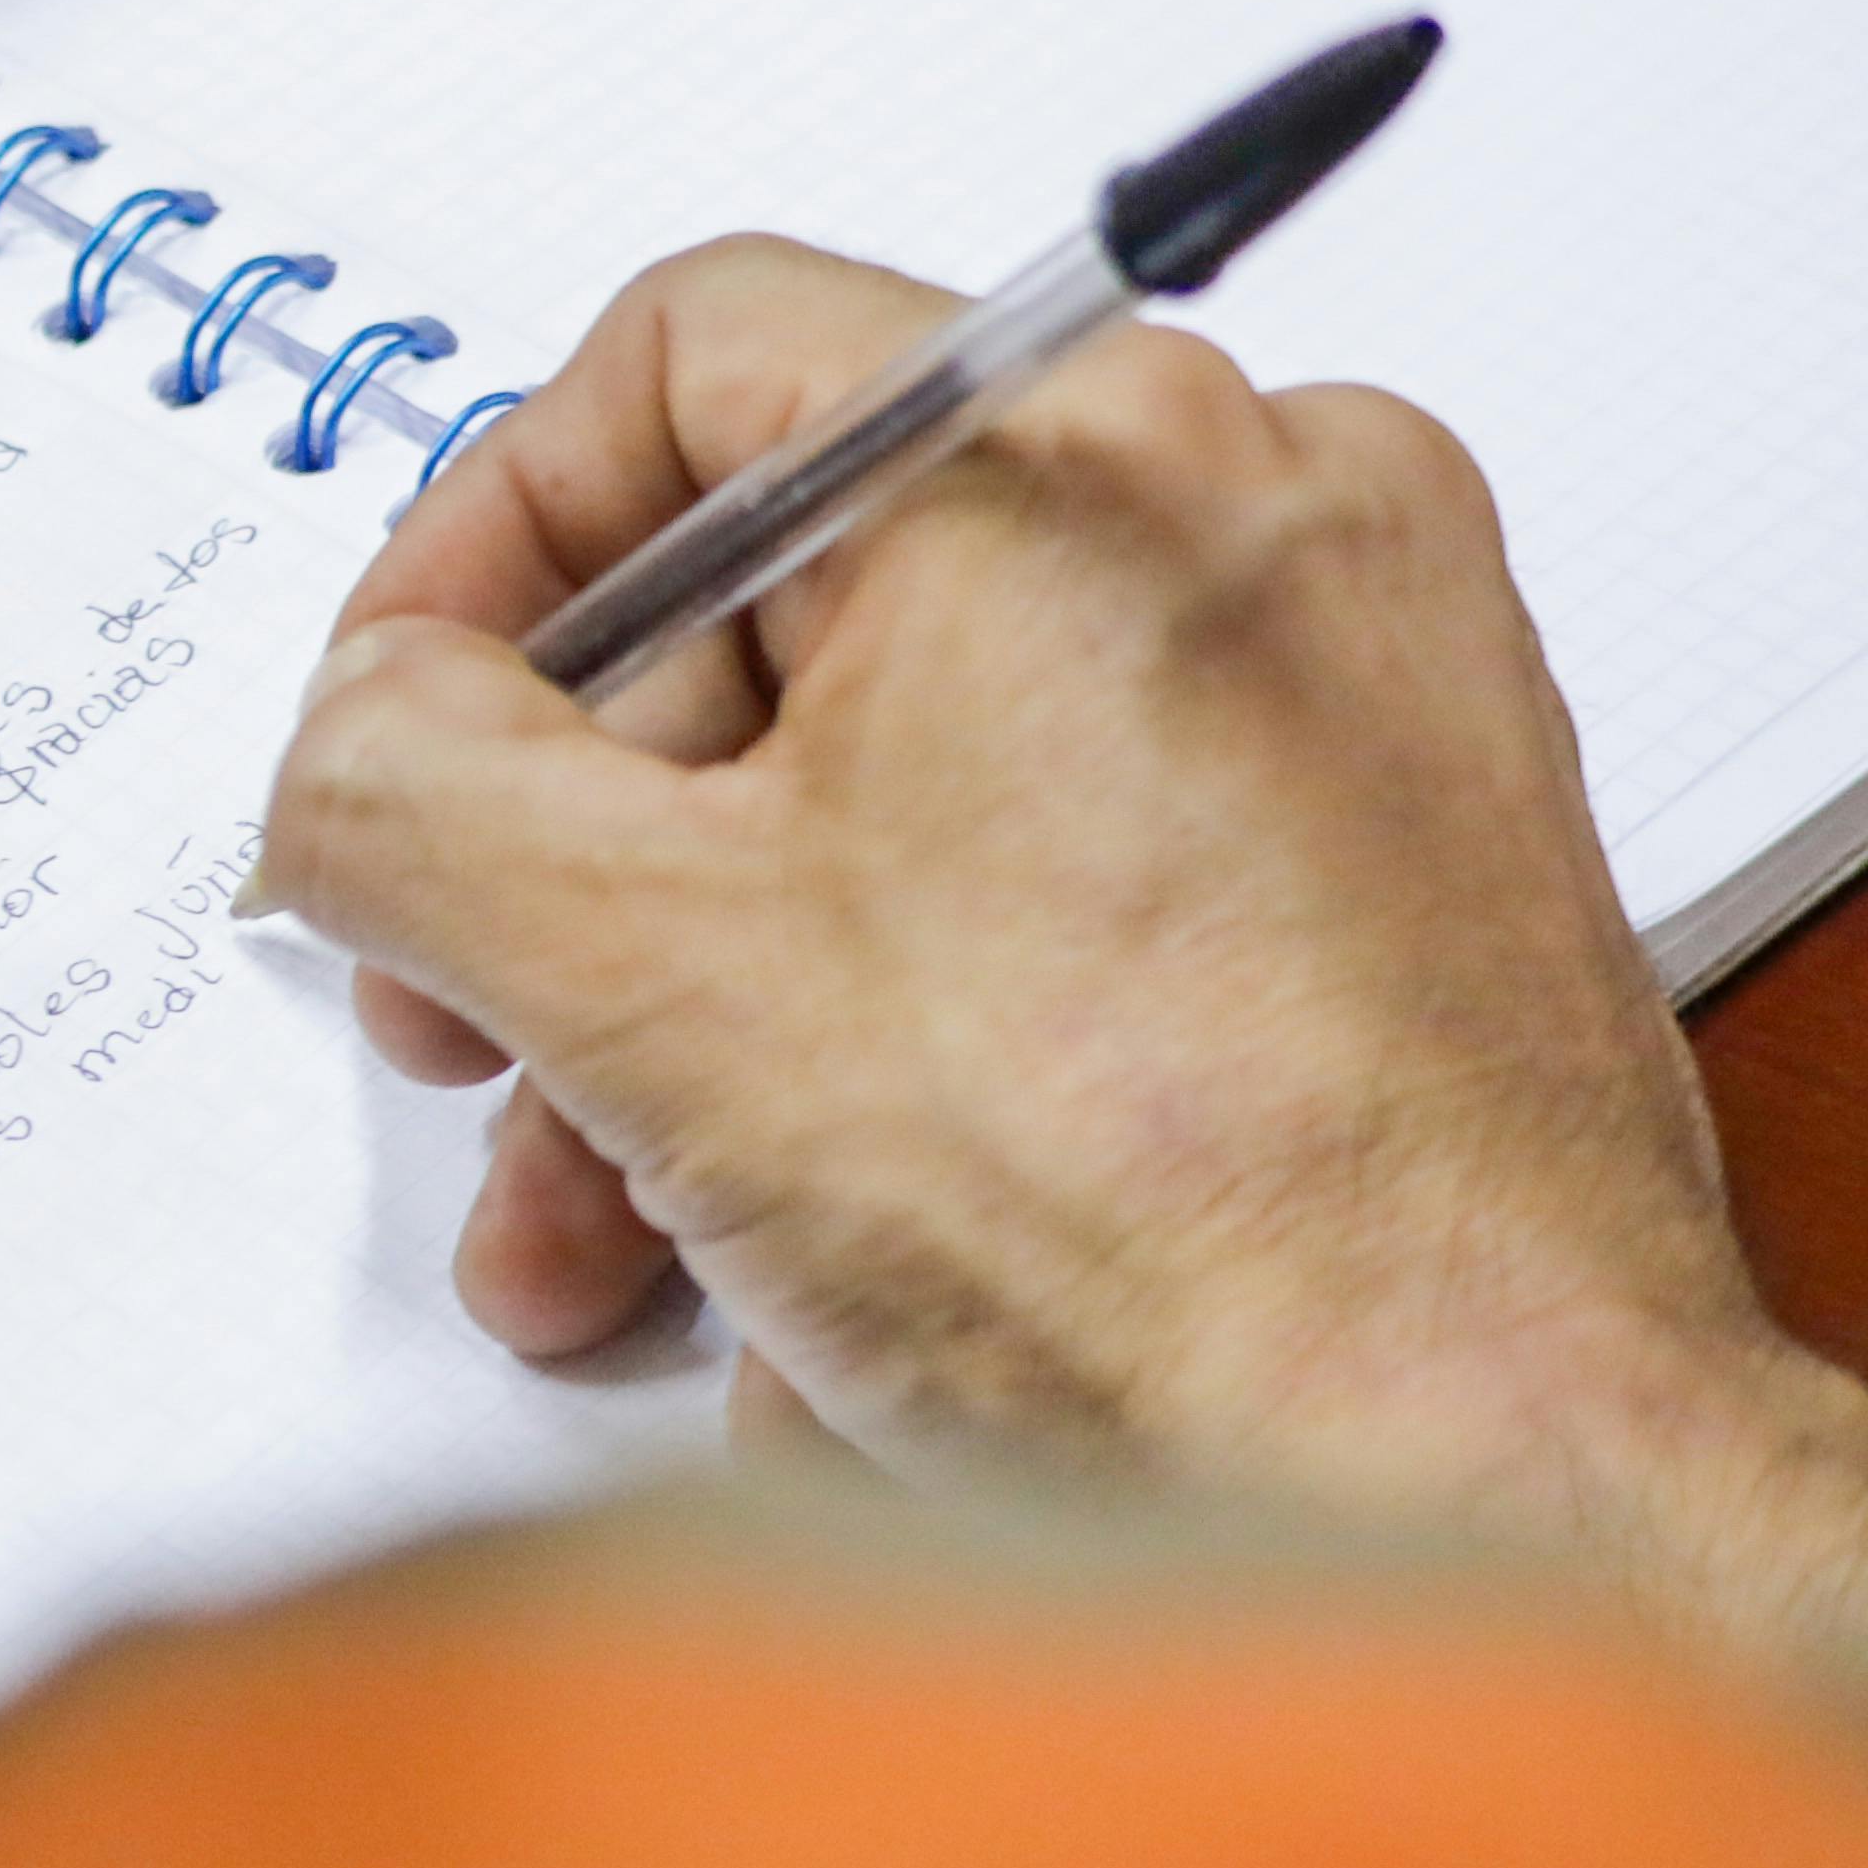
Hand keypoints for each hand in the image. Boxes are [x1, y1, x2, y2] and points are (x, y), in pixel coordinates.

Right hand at [249, 237, 1867, 1798]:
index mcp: (1088, 447)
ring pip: (918, 792)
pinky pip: (1072, 902)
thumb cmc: (1164, 1233)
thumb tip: (358, 739)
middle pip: (789, 613)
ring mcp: (1362, 702)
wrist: (1508, 1504)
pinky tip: (835, 1279)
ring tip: (618, 1236)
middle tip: (478, 1042)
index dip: (477, 555)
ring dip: (713, 1014)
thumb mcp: (639, 971)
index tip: (394, 734)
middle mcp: (1265, 518)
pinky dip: (918, 1057)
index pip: (683, 363)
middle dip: (583, 874)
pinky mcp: (1410, 881)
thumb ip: (406, 788)